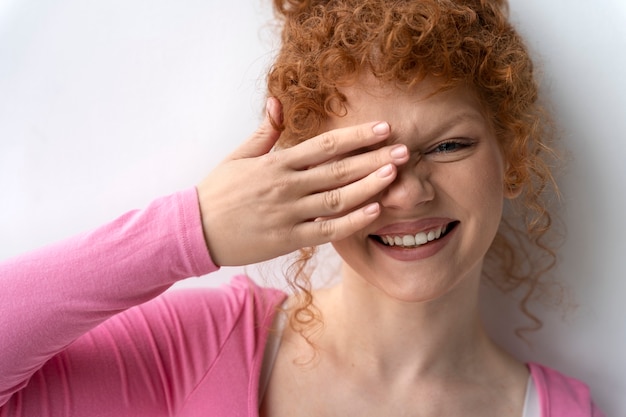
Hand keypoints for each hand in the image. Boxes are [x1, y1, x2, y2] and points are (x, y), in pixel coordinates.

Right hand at [197, 97, 407, 265]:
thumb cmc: (217, 192)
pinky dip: (351, 222)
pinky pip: (326, 231)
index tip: (384, 128)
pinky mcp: (287, 239)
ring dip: (369, 186)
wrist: (194, 230)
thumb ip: (264, 131)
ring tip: (396, 175)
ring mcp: (288, 214)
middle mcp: (286, 186)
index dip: (357, 136)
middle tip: (406, 150)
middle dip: (374, 158)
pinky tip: (374, 211)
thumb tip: (276, 102)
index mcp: (277, 163)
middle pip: (339, 169)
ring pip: (337, 198)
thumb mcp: (238, 156)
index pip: (325, 145)